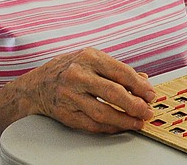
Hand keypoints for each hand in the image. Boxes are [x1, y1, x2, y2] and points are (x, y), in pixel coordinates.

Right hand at [17, 48, 154, 133]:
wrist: (36, 85)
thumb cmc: (70, 69)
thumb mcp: (93, 60)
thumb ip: (118, 69)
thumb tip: (144, 81)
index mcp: (89, 58)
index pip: (121, 72)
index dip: (140, 86)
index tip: (151, 95)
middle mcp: (78, 76)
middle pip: (114, 93)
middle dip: (135, 104)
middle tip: (147, 111)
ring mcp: (70, 95)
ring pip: (103, 112)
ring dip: (125, 120)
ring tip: (138, 122)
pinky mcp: (65, 113)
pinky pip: (91, 124)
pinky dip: (109, 127)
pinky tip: (120, 126)